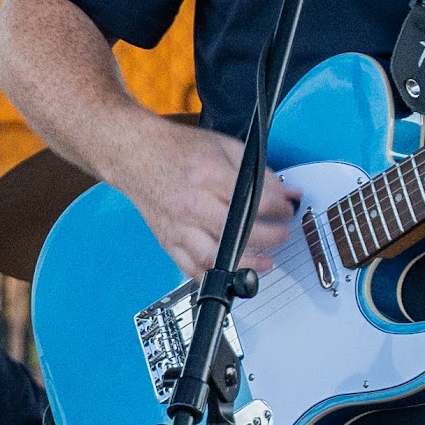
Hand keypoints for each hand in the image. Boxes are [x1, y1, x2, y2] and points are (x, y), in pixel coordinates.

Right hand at [125, 125, 296, 284]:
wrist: (136, 154)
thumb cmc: (177, 150)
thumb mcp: (224, 148)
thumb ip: (259, 172)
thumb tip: (288, 194)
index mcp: (208, 176)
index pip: (255, 201)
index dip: (279, 209)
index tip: (285, 210)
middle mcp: (192, 204)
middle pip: (239, 232)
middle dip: (270, 238)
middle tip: (281, 235)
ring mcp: (179, 226)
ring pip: (215, 258)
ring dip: (245, 265)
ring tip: (264, 262)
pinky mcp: (168, 241)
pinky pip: (191, 269)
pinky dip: (214, 276)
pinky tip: (231, 271)